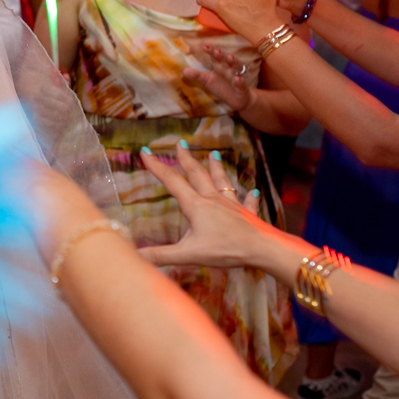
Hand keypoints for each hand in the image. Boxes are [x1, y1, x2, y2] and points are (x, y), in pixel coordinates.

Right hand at [138, 142, 268, 268]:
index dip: (156, 166)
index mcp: (196, 206)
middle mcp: (213, 200)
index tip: (146, 152)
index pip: (172, 181)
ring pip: (221, 181)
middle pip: (197, 174)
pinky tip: (252, 192)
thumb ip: (160, 255)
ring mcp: (231, 205)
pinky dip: (248, 197)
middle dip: (186, 158)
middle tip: (181, 143)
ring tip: (214, 154)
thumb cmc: (226, 250)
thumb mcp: (188, 255)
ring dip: (216, 168)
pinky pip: (246, 202)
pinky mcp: (247, 214)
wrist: (263, 249)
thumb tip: (134, 255)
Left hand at [183, 46, 252, 110]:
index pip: (215, 57)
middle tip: (216, 51)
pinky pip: (242, 84)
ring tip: (229, 58)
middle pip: (226, 60)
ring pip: (237, 68)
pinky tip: (238, 79)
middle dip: (222, 55)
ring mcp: (237, 77)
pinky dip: (240, 81)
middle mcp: (229, 69)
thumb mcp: (207, 80)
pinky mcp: (242, 88)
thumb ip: (197, 75)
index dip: (211, 51)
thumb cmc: (221, 87)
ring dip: (234, 63)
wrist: (237, 99)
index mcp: (220, 66)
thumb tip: (183, 71)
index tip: (204, 46)